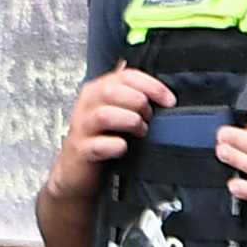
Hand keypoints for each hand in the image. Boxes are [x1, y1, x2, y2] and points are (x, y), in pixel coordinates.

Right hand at [48, 67, 171, 203]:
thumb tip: (164, 94)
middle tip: (149, 117)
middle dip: (139, 103)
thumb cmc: (102, 138)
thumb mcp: (117, 112)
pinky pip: (99, 145)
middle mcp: (87, 105)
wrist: (77, 170)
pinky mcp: (82, 150)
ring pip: (104, 115)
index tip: (169, 100)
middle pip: (112, 91)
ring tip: (141, 131)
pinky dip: (116, 146)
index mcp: (98, 90)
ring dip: (130, 122)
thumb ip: (133, 98)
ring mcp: (82, 127)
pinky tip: (123, 147)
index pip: (125, 76)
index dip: (151, 86)